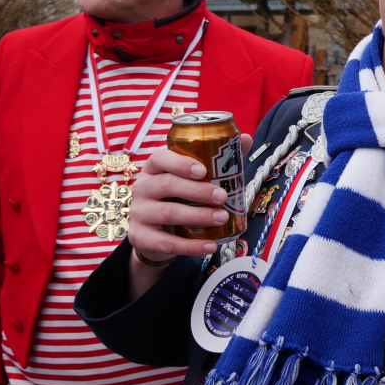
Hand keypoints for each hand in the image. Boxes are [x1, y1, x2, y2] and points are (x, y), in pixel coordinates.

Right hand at [128, 133, 252, 264]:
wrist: (158, 234)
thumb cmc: (181, 198)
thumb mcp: (195, 179)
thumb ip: (218, 160)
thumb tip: (246, 138)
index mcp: (154, 168)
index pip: (160, 158)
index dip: (180, 163)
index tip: (204, 170)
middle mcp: (142, 187)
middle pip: (167, 185)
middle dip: (197, 190)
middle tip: (222, 196)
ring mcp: (138, 212)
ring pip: (168, 213)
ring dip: (198, 216)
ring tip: (222, 218)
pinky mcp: (140, 237)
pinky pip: (166, 242)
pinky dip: (190, 246)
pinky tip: (210, 246)